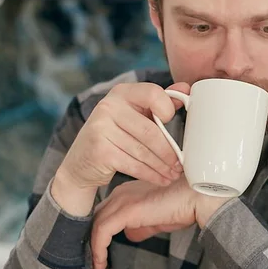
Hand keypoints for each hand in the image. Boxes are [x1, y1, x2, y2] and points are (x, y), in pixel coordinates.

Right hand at [52, 82, 189, 215]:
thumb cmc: (115, 136)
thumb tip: (187, 89)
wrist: (81, 163)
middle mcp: (108, 106)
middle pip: (151, 131)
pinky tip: (161, 179)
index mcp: (122, 92)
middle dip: (170, 151)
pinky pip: (134, 165)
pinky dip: (151, 174)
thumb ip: (159, 103)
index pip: (153, 93)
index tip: (173, 124)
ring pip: (144, 151)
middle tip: (181, 164)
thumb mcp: (135, 115)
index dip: (168, 109)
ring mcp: (101, 128)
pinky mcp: (100, 150)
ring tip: (173, 174)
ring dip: (163, 166)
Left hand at [89, 178, 228, 268]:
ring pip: (97, 225)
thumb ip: (143, 226)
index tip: (100, 251)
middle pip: (98, 217)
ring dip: (93, 248)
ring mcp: (122, 200)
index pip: (107, 212)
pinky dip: (98, 249)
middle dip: (92, 240)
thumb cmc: (186, 206)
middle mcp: (122, 193)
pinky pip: (102, 232)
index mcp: (130, 191)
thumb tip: (132, 235)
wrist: (199, 198)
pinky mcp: (125, 211)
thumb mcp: (159, 219)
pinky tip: (100, 263)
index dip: (101, 232)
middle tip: (93, 260)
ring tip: (95, 266)